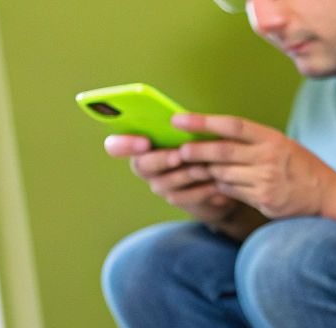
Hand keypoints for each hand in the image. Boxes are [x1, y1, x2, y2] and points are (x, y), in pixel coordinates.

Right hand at [104, 134, 249, 228]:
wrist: (219, 175)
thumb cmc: (198, 143)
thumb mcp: (190, 131)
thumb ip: (180, 127)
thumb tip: (184, 119)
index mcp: (139, 143)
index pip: (116, 146)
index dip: (124, 144)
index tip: (144, 141)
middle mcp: (144, 166)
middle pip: (142, 165)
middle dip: (161, 159)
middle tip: (179, 156)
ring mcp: (159, 185)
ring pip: (166, 182)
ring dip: (187, 174)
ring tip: (206, 168)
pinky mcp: (177, 199)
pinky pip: (186, 197)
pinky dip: (202, 190)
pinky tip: (216, 184)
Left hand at [169, 113, 335, 220]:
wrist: (326, 194)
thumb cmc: (300, 166)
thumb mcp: (281, 144)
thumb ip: (252, 141)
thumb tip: (214, 135)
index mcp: (272, 138)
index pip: (232, 125)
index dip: (203, 122)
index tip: (179, 120)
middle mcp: (268, 158)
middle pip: (222, 152)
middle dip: (197, 151)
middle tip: (180, 150)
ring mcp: (266, 180)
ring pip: (223, 174)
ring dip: (207, 172)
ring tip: (196, 168)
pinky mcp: (263, 200)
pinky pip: (231, 191)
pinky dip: (221, 186)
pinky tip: (219, 183)